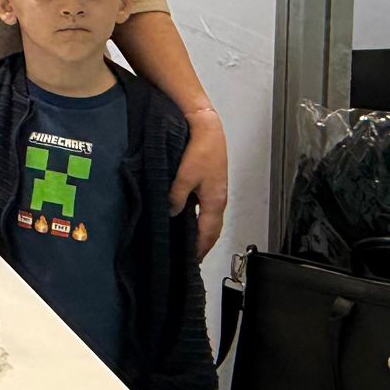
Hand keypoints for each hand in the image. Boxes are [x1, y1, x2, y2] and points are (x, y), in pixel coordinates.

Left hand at [170, 107, 227, 256]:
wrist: (206, 127)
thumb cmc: (198, 151)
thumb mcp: (184, 176)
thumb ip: (177, 197)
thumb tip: (171, 214)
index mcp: (215, 201)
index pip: (209, 233)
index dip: (201, 248)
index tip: (193, 261)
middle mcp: (218, 199)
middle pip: (211, 228)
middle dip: (202, 244)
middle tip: (189, 257)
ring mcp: (214, 191)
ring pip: (207, 217)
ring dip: (199, 230)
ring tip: (185, 241)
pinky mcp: (209, 182)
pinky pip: (203, 206)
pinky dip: (196, 216)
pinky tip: (183, 217)